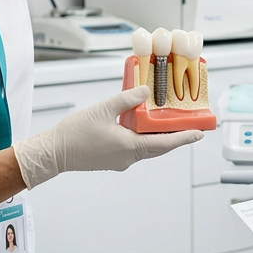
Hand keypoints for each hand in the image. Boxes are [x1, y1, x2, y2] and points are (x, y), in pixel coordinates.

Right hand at [12, 85, 200, 187]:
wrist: (53, 153)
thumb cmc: (74, 134)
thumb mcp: (102, 109)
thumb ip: (126, 99)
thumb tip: (146, 92)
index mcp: (129, 147)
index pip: (164, 143)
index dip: (183, 138)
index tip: (198, 134)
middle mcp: (128, 157)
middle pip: (158, 146)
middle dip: (174, 135)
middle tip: (188, 125)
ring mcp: (120, 160)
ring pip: (146, 147)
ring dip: (157, 135)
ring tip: (167, 121)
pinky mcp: (112, 159)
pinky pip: (134, 148)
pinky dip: (142, 137)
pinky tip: (140, 124)